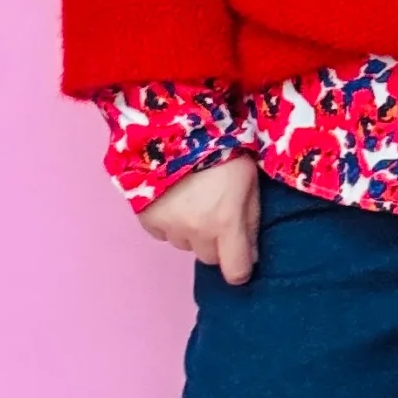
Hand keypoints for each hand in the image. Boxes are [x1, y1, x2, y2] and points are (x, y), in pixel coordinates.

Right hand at [138, 154, 259, 284]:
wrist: (176, 125)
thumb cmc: (223, 149)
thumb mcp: (249, 183)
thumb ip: (251, 222)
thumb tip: (250, 258)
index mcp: (226, 223)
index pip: (235, 272)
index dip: (240, 268)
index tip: (240, 258)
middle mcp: (196, 231)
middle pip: (209, 257)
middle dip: (215, 242)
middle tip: (216, 214)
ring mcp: (168, 226)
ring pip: (184, 244)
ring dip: (191, 231)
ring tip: (193, 200)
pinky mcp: (146, 218)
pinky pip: (162, 233)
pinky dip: (169, 222)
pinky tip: (173, 199)